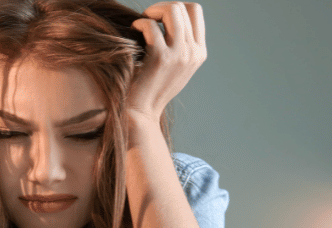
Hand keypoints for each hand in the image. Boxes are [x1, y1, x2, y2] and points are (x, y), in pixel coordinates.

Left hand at [126, 2, 206, 121]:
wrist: (140, 113)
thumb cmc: (151, 88)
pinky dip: (139, 24)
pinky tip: (132, 33)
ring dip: (152, 12)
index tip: (159, 19)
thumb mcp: (175, 66)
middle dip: (160, 8)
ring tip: (140, 24)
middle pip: (182, 7)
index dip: (174, 7)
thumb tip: (171, 17)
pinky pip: (150, 26)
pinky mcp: (160, 58)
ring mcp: (179, 55)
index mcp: (199, 53)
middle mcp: (193, 53)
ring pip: (171, 10)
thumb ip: (180, 44)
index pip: (195, 11)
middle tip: (145, 21)